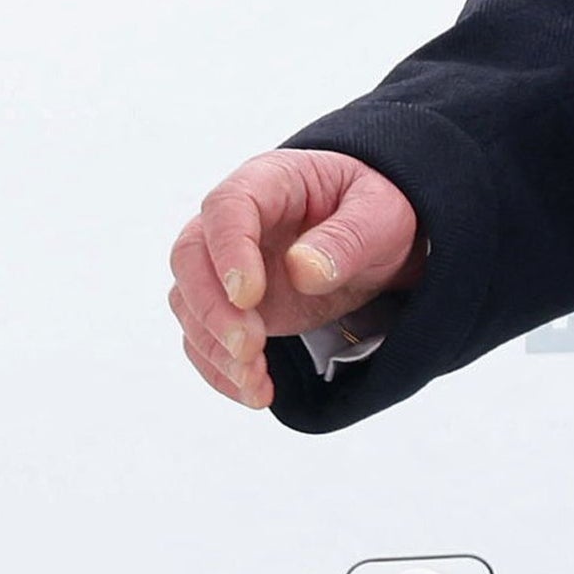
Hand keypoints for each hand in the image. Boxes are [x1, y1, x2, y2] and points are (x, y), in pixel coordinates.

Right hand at [167, 150, 420, 409]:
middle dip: (212, 310)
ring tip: (257, 382)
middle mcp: (234, 224)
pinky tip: (255, 392)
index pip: (227, 207)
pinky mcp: (230, 308)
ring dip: (215, 348)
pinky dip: (222, 370)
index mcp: (270, 182)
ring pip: (190, 305)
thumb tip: (303, 270)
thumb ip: (347, 238)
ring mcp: (226, 267)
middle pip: (191, 258)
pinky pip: (206, 338)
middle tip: (250, 348)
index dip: (229, 251)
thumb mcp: (382, 215)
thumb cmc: (377, 211)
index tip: (249, 295)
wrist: (379, 238)